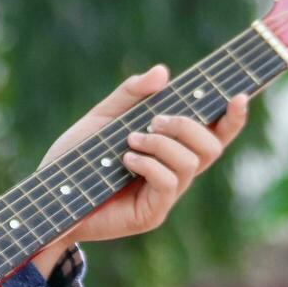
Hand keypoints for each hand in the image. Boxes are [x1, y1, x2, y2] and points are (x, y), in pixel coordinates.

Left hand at [30, 65, 248, 271]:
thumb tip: (163, 72)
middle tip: (155, 120)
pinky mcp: (150, 214)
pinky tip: (126, 159)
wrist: (48, 196)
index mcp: (169, 149)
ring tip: (131, 140)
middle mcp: (174, 173)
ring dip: (163, 144)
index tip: (239, 95)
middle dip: (188, 126)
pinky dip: (151, 165)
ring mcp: (165, 196)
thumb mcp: (102, 117)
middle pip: (211, 147)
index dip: (232, 118)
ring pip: (191, 164)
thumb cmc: (74, 158)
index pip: (213, 134)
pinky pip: (168, 184)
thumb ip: (131, 94)